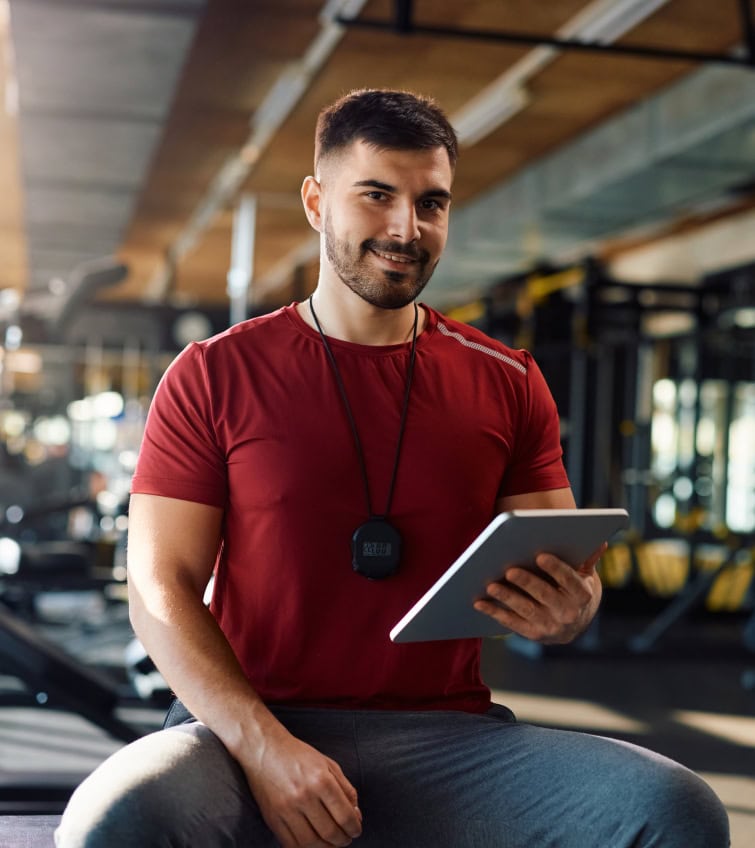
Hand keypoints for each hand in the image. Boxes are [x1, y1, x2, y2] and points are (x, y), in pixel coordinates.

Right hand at [240, 724, 361, 846]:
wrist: (264, 749)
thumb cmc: (298, 755)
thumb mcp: (327, 764)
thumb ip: (345, 788)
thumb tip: (356, 815)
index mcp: (321, 779)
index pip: (344, 815)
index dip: (354, 828)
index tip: (356, 830)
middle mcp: (304, 796)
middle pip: (330, 832)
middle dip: (343, 840)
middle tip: (346, 838)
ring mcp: (286, 809)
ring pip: (311, 843)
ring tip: (332, 843)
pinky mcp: (273, 818)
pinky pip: (291, 844)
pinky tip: (313, 843)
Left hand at [473, 543, 604, 643]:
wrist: (575, 622)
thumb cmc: (575, 588)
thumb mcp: (585, 574)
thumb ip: (587, 558)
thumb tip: (600, 542)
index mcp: (583, 595)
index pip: (570, 580)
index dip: (556, 569)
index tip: (541, 556)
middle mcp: (568, 614)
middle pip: (545, 596)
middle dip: (527, 582)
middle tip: (509, 570)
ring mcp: (551, 627)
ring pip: (526, 610)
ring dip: (507, 598)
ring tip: (490, 585)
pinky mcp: (534, 634)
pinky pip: (512, 623)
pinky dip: (495, 612)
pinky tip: (479, 602)